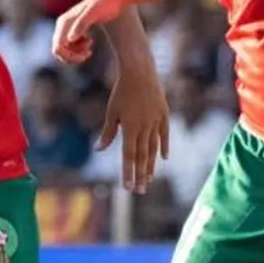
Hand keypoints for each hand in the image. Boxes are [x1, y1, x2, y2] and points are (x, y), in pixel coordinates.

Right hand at [53, 0, 121, 64]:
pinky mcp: (78, 28)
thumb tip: (69, 39)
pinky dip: (79, 48)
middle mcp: (64, 24)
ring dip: (76, 53)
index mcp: (64, 22)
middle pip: (59, 49)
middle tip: (86, 55)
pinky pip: (72, 44)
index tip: (83, 57)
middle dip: (72, 56)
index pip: (58, 46)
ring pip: (65, 48)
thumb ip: (81, 25)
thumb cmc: (105, 4)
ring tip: (89, 50)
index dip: (68, 56)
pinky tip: (90, 43)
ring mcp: (70, 26)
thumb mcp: (93, 14)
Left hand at [100, 65, 169, 194]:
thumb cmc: (121, 91)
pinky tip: (164, 159)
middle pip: (142, 156)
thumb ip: (107, 132)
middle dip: (140, 175)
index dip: (128, 173)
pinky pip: (164, 134)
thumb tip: (99, 149)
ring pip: (154, 149)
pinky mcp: (164, 114)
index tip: (128, 188)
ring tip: (149, 179)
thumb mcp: (111, 112)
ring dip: (151, 165)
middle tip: (140, 191)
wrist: (140, 71)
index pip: (129, 157)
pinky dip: (164, 147)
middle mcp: (144, 128)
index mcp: (130, 129)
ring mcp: (156, 122)